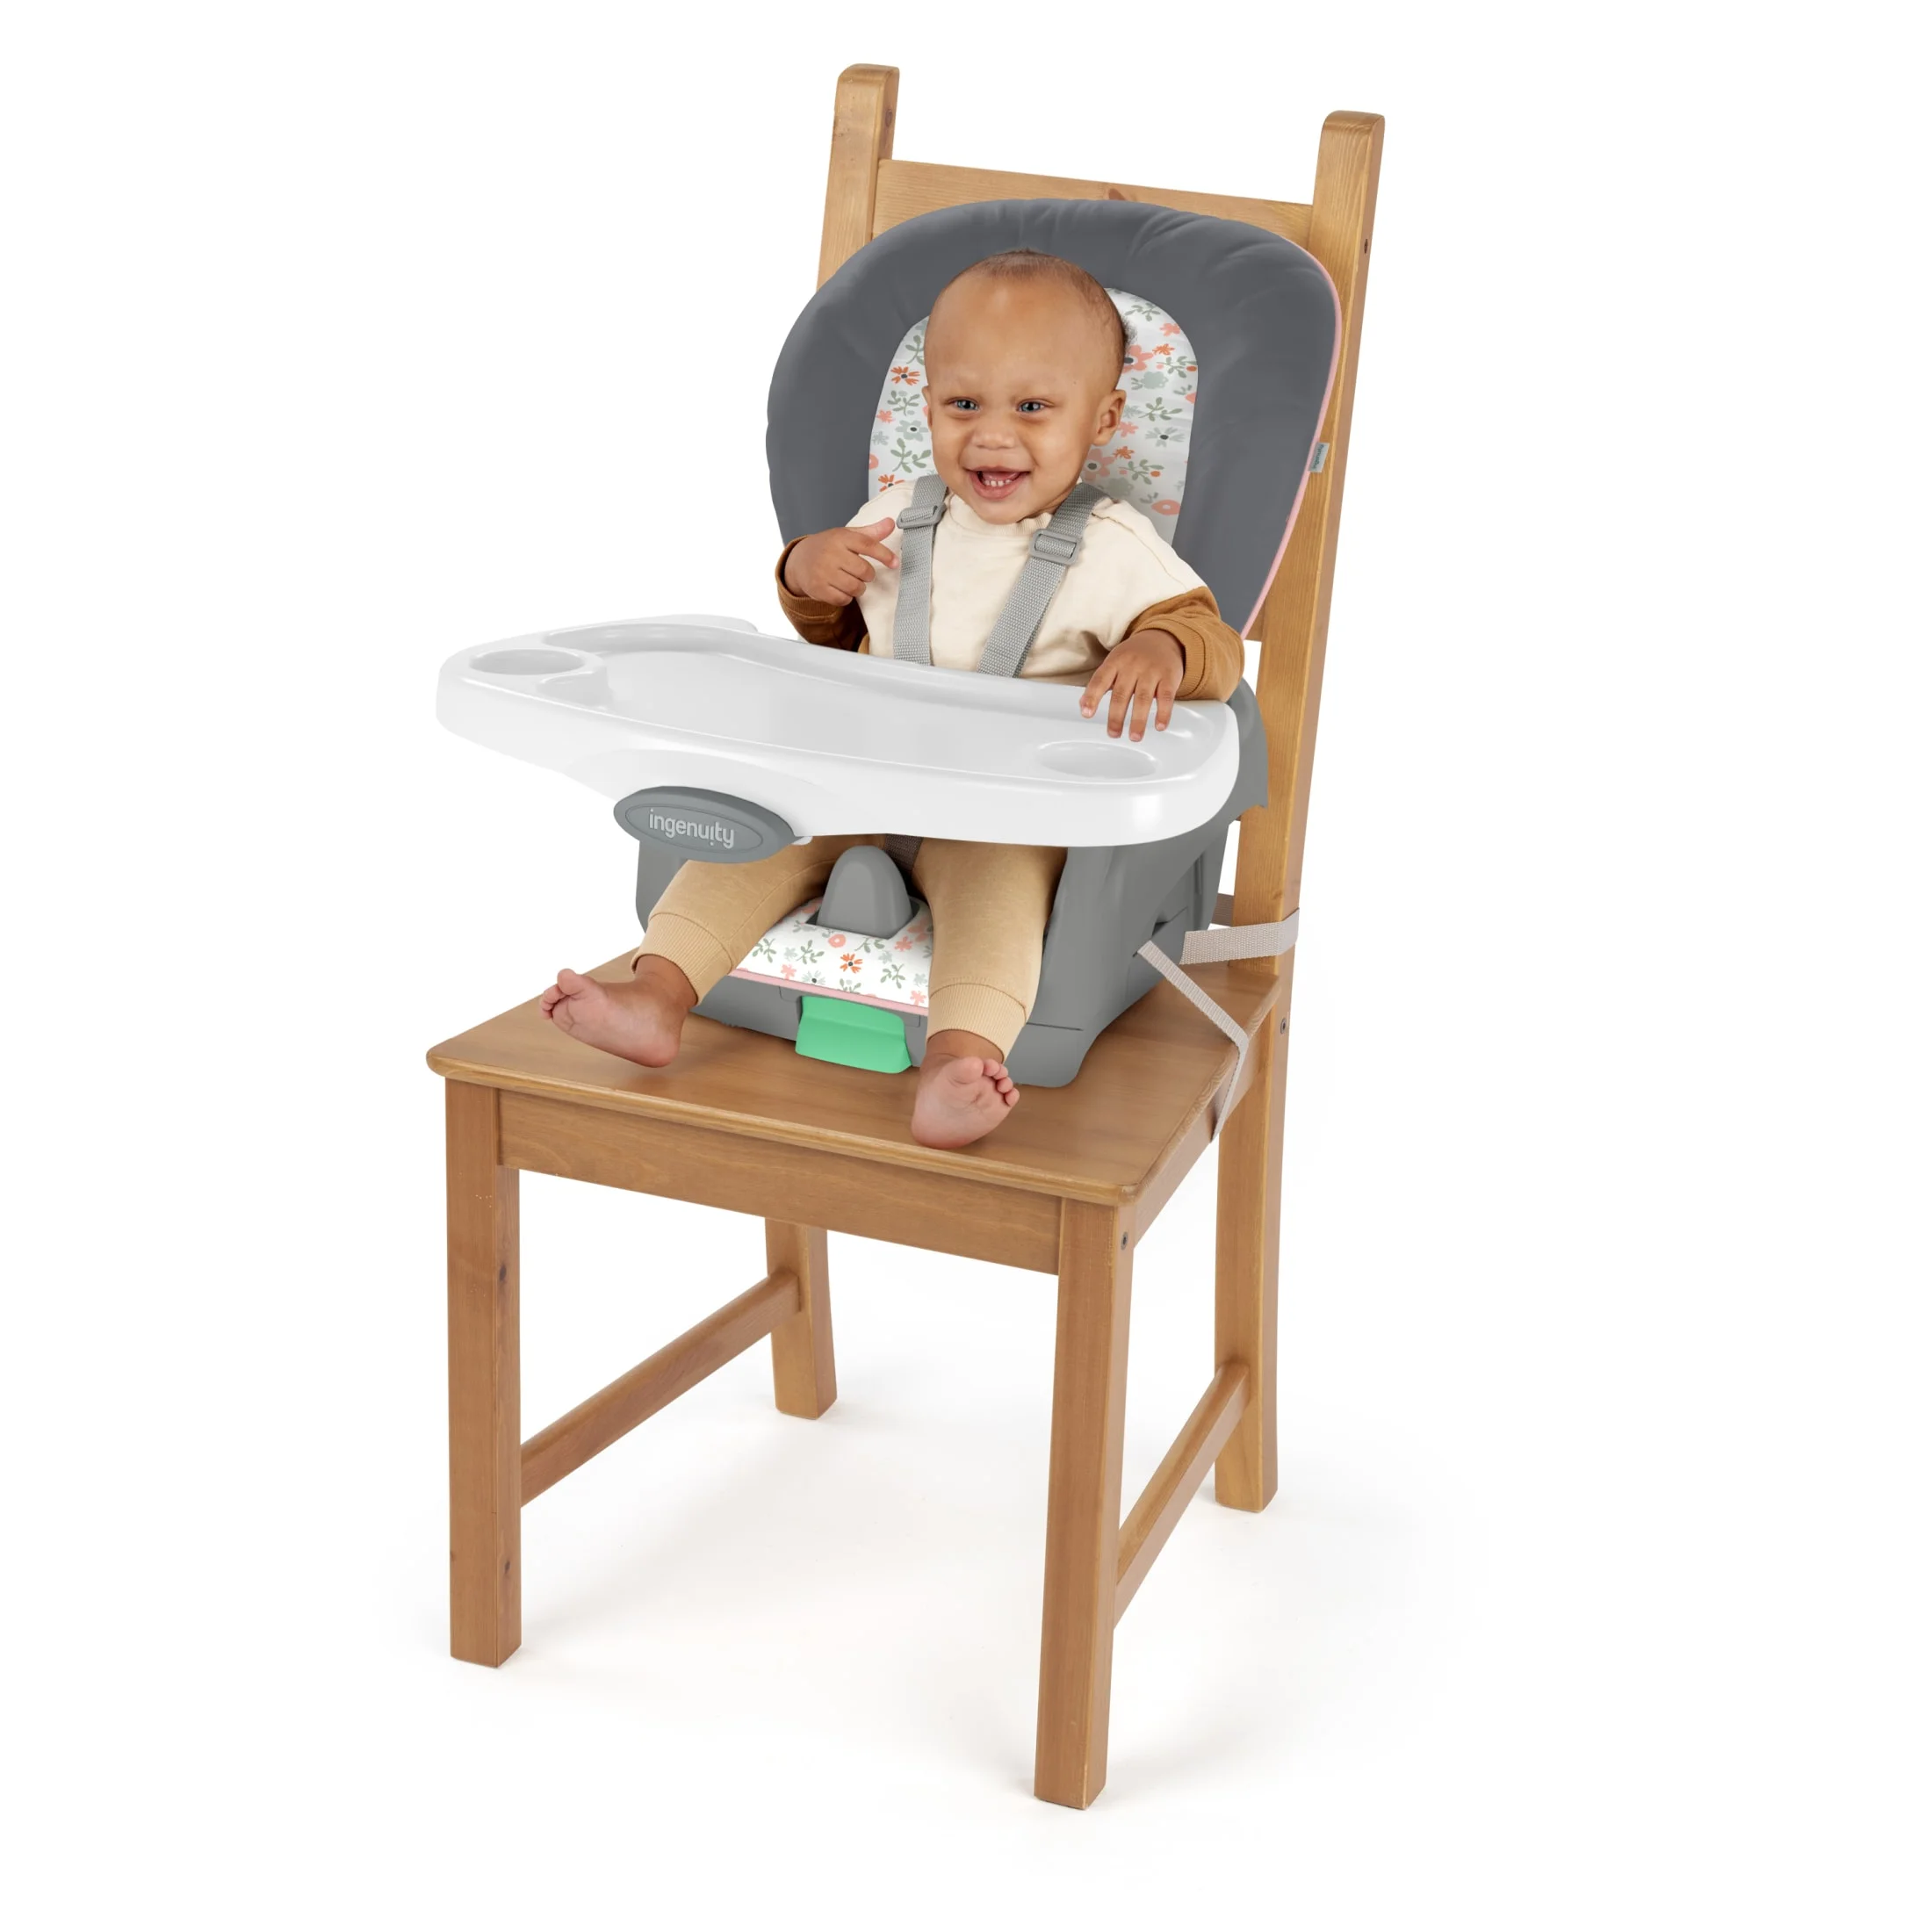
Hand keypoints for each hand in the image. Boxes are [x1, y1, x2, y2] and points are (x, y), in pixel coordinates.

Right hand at [782, 517, 897, 604]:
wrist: (799, 560)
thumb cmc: (829, 547)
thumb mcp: (847, 536)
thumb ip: (870, 533)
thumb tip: (891, 522)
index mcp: (841, 538)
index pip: (867, 545)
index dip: (884, 554)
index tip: (895, 563)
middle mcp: (831, 554)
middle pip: (864, 571)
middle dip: (867, 575)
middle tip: (860, 572)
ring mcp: (823, 572)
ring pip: (856, 587)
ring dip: (858, 587)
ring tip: (850, 580)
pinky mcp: (818, 588)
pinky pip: (843, 599)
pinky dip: (846, 597)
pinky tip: (840, 588)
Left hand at [1080, 629, 1184, 739]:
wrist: (1162, 638)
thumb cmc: (1134, 656)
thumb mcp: (1114, 662)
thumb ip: (1100, 683)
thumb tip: (1083, 706)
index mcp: (1115, 662)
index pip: (1100, 680)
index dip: (1092, 697)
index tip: (1086, 714)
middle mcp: (1132, 666)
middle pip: (1121, 694)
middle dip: (1116, 717)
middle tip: (1113, 733)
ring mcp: (1151, 670)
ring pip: (1143, 698)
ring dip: (1138, 720)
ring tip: (1134, 737)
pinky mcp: (1169, 676)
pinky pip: (1166, 697)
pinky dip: (1163, 713)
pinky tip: (1159, 726)